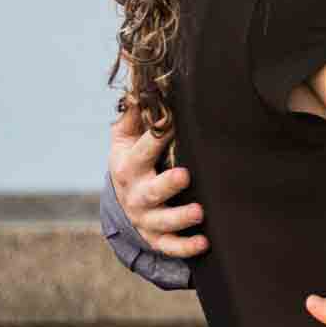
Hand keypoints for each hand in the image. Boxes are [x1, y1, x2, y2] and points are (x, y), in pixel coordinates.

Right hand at [108, 100, 206, 257]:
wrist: (120, 199)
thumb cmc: (131, 158)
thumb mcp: (125, 136)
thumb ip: (134, 111)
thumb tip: (140, 78)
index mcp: (128, 165)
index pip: (142, 149)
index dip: (157, 137)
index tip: (174, 122)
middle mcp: (135, 193)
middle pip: (149, 192)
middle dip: (167, 185)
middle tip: (185, 176)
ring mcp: (145, 218)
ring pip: (161, 222)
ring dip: (180, 218)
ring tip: (199, 212)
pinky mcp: (156, 237)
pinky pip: (169, 246)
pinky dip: (185, 248)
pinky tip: (204, 243)